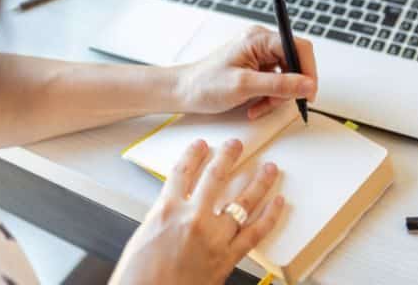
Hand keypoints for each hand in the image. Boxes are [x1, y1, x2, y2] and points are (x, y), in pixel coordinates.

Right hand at [109, 139, 283, 284]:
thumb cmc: (139, 278)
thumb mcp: (142, 238)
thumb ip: (163, 218)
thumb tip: (175, 209)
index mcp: (166, 210)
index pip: (182, 172)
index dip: (193, 155)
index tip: (201, 146)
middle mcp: (193, 218)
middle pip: (215, 177)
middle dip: (228, 156)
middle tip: (236, 145)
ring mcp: (214, 236)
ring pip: (244, 201)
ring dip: (259, 181)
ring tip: (269, 168)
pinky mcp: (228, 256)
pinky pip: (256, 232)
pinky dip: (270, 215)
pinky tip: (278, 202)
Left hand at [175, 26, 317, 118]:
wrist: (183, 92)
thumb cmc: (204, 84)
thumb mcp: (244, 86)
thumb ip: (279, 84)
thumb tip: (307, 84)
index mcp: (259, 39)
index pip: (299, 47)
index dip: (308, 70)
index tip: (308, 93)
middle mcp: (261, 43)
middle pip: (295, 64)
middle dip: (289, 88)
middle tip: (278, 103)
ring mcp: (260, 56)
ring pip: (287, 77)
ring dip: (277, 97)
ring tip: (259, 107)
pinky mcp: (257, 69)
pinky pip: (276, 83)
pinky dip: (270, 98)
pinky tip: (255, 105)